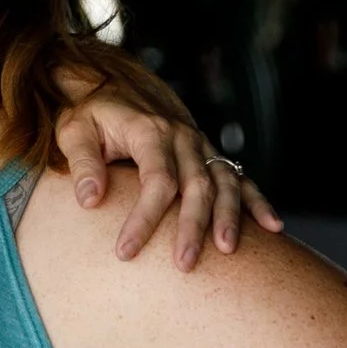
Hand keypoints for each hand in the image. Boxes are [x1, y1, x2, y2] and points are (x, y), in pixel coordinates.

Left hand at [54, 102, 281, 268]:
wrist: (108, 82)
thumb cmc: (86, 112)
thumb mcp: (74, 131)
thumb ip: (82, 164)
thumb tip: (89, 201)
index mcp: (149, 131)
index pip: (156, 181)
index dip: (144, 219)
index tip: (125, 252)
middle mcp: (181, 136)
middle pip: (195, 186)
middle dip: (192, 227)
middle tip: (184, 265)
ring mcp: (199, 144)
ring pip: (223, 182)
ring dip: (229, 217)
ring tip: (228, 251)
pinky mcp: (206, 152)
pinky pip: (238, 177)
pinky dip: (256, 201)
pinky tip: (273, 227)